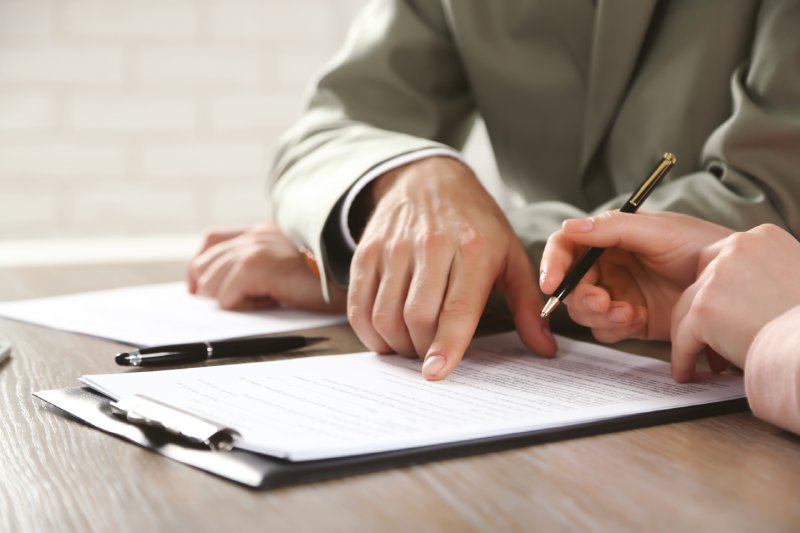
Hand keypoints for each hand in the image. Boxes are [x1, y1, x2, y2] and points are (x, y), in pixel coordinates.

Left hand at [186, 223, 345, 311]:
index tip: (199, 289)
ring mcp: (254, 248)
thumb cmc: (331, 276)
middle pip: (203, 263)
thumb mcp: (294, 262)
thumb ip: (266, 264)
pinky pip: (227, 296)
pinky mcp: (257, 266)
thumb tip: (229, 288)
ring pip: (211, 282)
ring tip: (261, 302)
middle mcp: (254, 235)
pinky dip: (244, 306)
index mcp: (262, 232)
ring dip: (231, 298)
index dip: (201, 267)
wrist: (352, 274)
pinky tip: (269, 304)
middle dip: (210, 288)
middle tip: (234, 304)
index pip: (212, 241)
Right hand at [348, 157, 556, 379]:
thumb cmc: (475, 223)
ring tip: (410, 345)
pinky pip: (358, 304)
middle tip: (431, 355)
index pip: (457, 307)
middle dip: (422, 349)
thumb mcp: (510, 255)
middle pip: (417, 317)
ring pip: (385, 314)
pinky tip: (384, 335)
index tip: (437, 372)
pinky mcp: (367, 250)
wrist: (430, 180)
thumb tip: (545, 348)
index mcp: (473, 249)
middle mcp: (431, 246)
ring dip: (396, 344)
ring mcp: (394, 247)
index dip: (446, 344)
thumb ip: (528, 305)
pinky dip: (368, 331)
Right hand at [540, 211, 732, 342]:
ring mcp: (616, 293)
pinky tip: (640, 319)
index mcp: (607, 238)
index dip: (552, 264)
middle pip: (570, 285)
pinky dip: (616, 328)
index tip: (551, 283)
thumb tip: (570, 227)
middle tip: (603, 302)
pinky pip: (605, 329)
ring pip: (583, 311)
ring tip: (627, 313)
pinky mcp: (629, 319)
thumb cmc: (701, 245)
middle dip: (581, 297)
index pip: (566, 247)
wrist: (733, 283)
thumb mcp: (657, 231)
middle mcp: (607, 266)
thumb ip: (612, 229)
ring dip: (600, 315)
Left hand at [671, 224, 799, 381]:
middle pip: (701, 282)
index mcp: (762, 237)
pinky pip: (683, 337)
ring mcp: (717, 278)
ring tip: (697, 358)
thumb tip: (750, 294)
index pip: (725, 260)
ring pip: (687, 309)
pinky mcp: (705, 310)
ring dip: (690, 335)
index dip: (721, 290)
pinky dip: (683, 357)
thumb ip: (771, 274)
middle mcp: (737, 248)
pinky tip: (686, 373)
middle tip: (711, 339)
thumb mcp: (796, 278)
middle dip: (704, 312)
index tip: (726, 313)